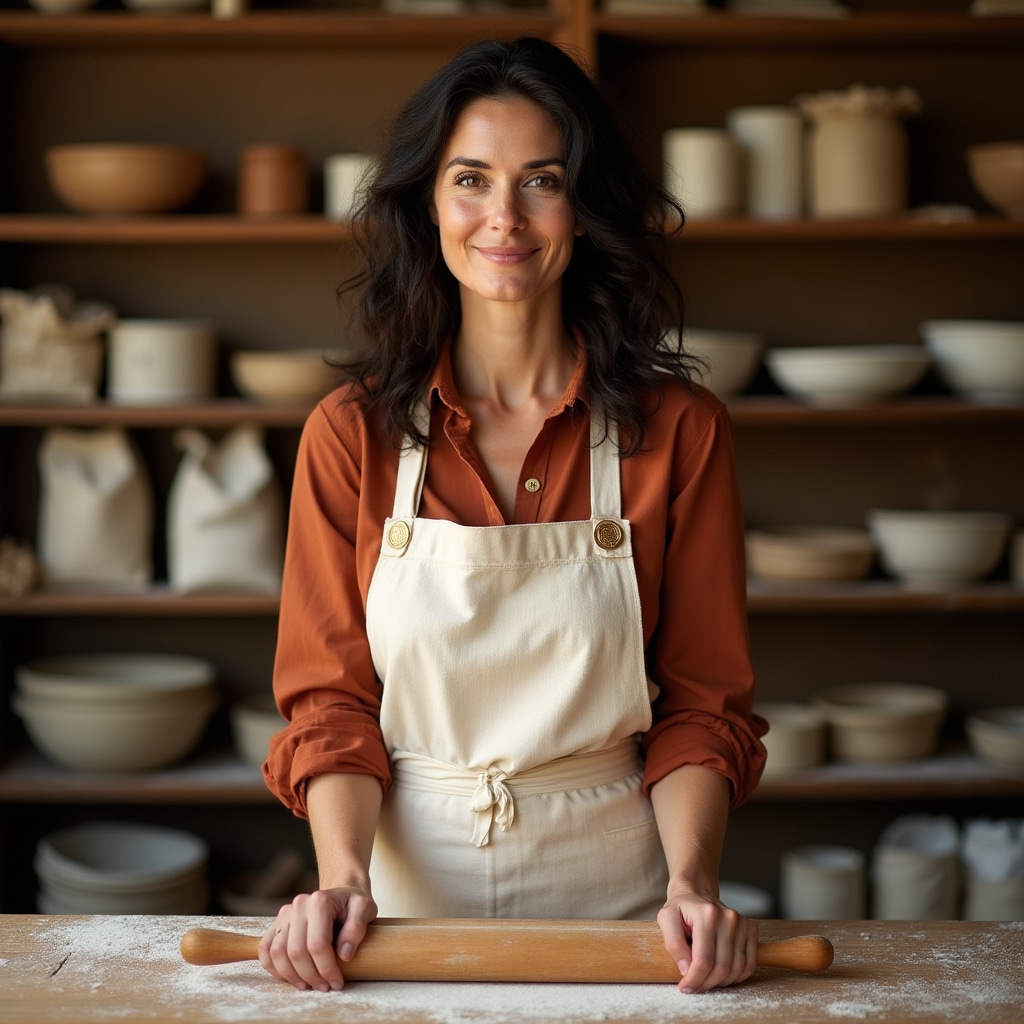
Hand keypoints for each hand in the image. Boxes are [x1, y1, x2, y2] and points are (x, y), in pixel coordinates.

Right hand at [257, 886, 377, 991]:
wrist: (341, 894)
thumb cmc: (352, 904)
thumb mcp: (364, 909)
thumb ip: (357, 928)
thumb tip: (344, 954)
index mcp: (320, 901)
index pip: (317, 944)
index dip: (326, 969)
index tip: (337, 983)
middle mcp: (299, 905)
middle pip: (296, 951)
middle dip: (310, 976)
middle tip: (324, 987)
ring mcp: (285, 913)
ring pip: (277, 952)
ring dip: (291, 976)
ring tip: (308, 985)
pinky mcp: (276, 923)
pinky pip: (265, 948)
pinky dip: (273, 967)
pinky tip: (290, 977)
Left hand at [657, 891, 758, 992]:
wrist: (696, 892)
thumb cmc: (680, 908)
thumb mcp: (666, 919)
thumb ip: (673, 943)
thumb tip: (686, 969)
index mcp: (707, 914)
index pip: (703, 960)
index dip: (694, 979)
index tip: (685, 988)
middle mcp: (728, 918)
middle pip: (721, 968)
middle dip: (705, 984)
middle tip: (694, 986)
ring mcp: (742, 923)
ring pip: (736, 970)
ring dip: (720, 983)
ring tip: (706, 979)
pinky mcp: (751, 929)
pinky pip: (749, 964)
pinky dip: (736, 977)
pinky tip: (722, 975)